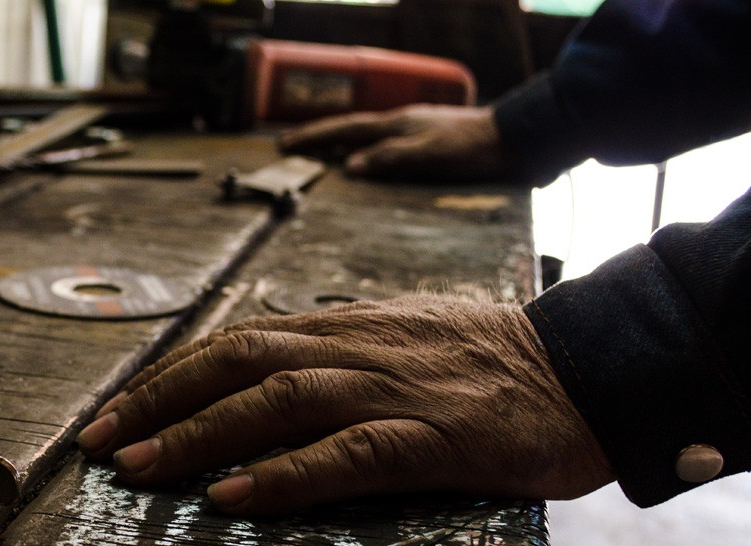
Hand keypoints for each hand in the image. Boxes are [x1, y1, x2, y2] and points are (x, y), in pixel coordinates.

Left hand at [76, 296, 613, 515]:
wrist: (582, 368)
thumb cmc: (486, 360)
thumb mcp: (397, 335)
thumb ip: (332, 350)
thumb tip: (262, 371)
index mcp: (344, 326)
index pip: (235, 342)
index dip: (169, 377)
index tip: (116, 412)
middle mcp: (355, 348)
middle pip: (236, 363)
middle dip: (158, 403)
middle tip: (100, 445)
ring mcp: (392, 390)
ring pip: (276, 403)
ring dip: (198, 436)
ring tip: (140, 470)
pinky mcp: (432, 438)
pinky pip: (345, 454)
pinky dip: (283, 475)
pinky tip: (232, 496)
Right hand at [278, 104, 513, 181]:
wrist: (515, 140)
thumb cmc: (474, 149)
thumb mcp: (430, 156)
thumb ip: (390, 158)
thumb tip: (350, 165)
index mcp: (397, 125)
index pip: (345, 130)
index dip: (313, 137)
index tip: (285, 145)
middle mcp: (401, 124)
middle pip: (350, 129)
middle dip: (317, 137)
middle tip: (288, 145)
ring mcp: (415, 130)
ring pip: (366, 135)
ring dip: (338, 142)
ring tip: (317, 151)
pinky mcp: (428, 142)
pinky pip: (383, 144)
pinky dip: (363, 149)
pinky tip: (366, 158)